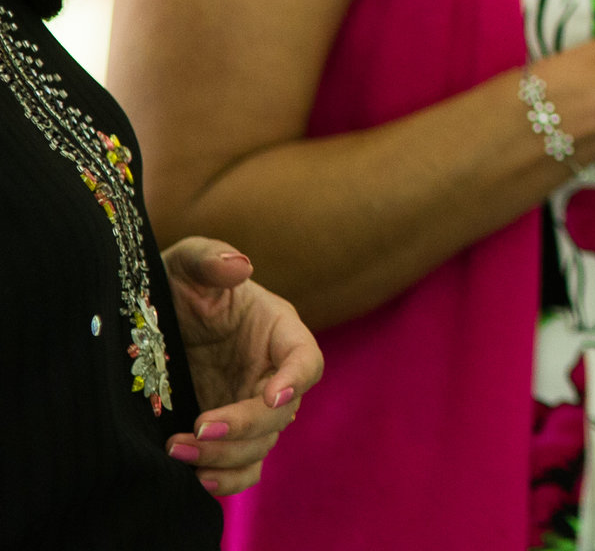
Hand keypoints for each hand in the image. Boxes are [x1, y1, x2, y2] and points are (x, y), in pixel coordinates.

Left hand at [161, 238, 322, 497]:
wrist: (145, 323)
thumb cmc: (177, 286)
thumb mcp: (186, 263)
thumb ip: (210, 258)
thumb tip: (240, 267)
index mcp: (277, 332)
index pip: (306, 359)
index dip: (296, 380)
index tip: (271, 395)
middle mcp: (271, 374)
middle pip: (282, 412)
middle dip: (244, 426)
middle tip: (198, 430)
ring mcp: (249, 407)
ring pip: (262, 445)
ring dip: (227, 456)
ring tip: (177, 452)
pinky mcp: (227, 434)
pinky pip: (243, 466)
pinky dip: (229, 480)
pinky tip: (197, 479)